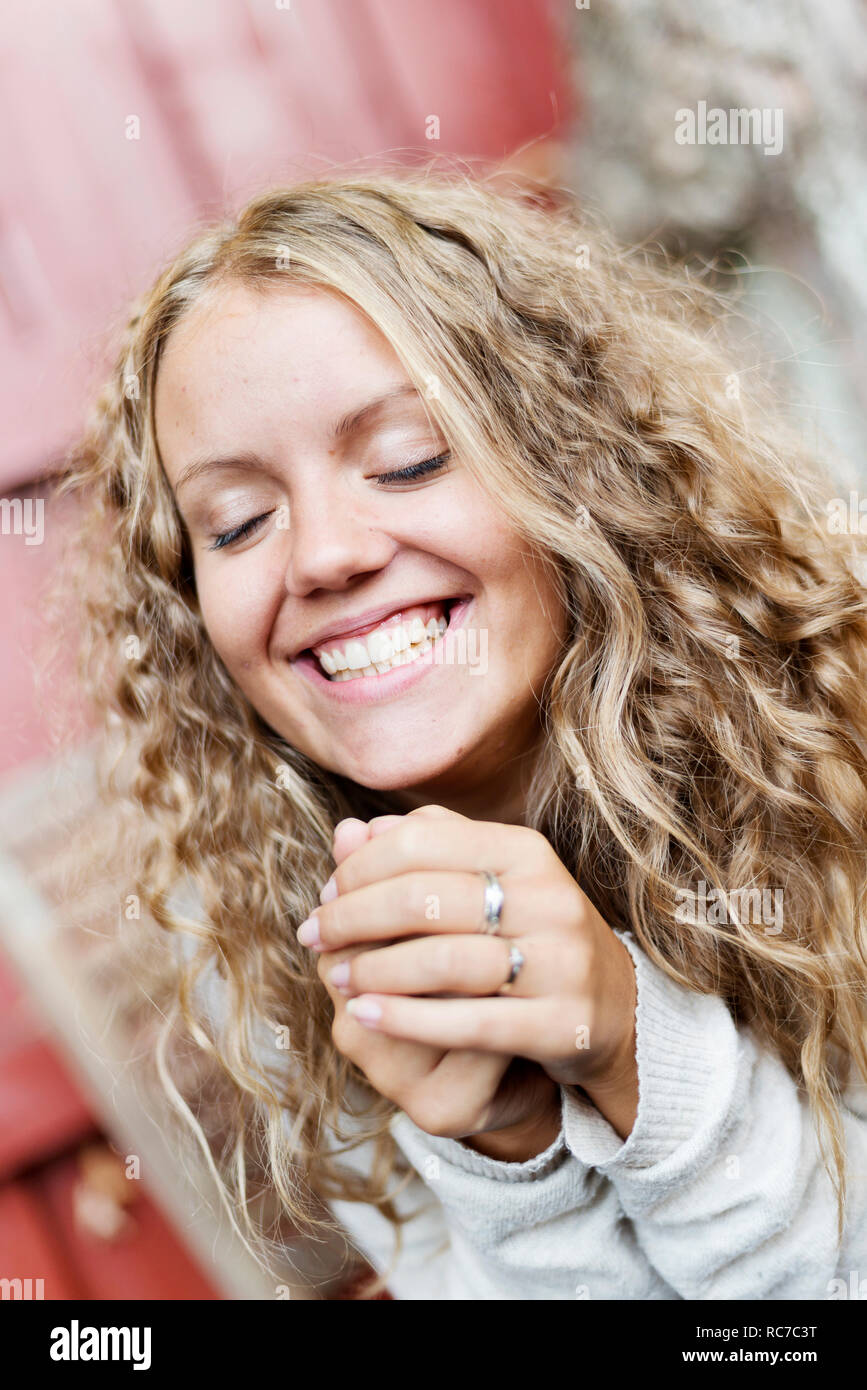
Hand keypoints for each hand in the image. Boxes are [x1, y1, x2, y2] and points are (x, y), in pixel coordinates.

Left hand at [315, 811, 561, 1152]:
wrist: (614, 1007)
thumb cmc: (527, 934)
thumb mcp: (488, 879)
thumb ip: (424, 850)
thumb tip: (349, 832)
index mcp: (526, 850)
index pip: (420, 840)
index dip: (359, 868)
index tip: (324, 895)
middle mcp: (549, 898)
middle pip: (424, 897)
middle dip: (352, 917)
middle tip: (314, 936)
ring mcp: (560, 962)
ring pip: (443, 961)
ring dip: (372, 969)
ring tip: (335, 978)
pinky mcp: (561, 1023)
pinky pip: (470, 1023)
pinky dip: (405, 1018)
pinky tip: (363, 1015)